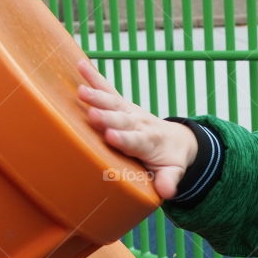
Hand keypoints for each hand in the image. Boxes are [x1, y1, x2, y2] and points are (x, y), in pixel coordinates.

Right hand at [77, 59, 197, 199]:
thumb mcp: (173, 172)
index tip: (111, 137)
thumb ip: (169, 181)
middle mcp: (138, 123)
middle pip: (122, 120)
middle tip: (94, 114)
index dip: (124, 139)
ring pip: (113, 102)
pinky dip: (95, 76)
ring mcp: (129, 111)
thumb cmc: (169, 160)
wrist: (177, 140)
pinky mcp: (122, 104)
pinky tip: (81, 64)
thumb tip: (168, 193)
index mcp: (149, 142)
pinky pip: (108, 88)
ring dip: (98, 97)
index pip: (135, 141)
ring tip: (81, 91)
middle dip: (108, 117)